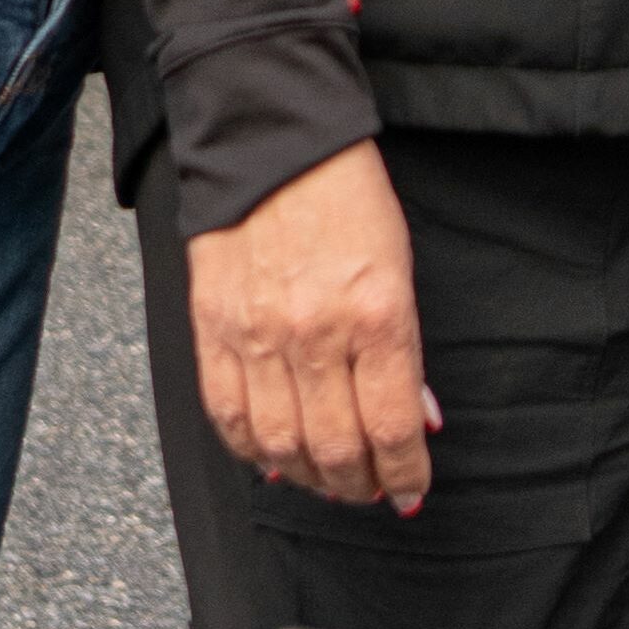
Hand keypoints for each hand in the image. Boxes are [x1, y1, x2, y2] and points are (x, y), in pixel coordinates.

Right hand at [183, 142, 437, 512]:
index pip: (393, 428)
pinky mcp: (212, 325)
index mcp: (376, 315)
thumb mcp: (399, 267)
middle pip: (336, 449)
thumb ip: (405, 350)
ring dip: (308, 476)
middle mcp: (315, 333)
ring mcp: (257, 333)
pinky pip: (226, 412)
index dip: (406, 474)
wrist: (272, 140)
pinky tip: (271, 455)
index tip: (410, 488)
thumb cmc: (345, 195)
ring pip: (280, 444)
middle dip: (360, 484)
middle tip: (371, 488)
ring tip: (325, 478)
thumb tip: (416, 416)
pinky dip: (250, 448)